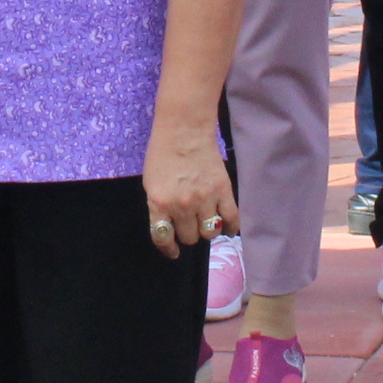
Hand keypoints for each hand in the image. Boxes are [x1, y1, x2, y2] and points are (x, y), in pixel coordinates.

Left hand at [139, 124, 237, 259]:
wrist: (184, 130)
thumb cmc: (162, 153)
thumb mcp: (150, 183)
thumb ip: (159, 207)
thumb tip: (170, 227)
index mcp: (159, 203)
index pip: (163, 238)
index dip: (169, 249)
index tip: (173, 252)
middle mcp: (182, 205)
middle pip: (189, 237)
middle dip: (188, 234)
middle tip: (190, 224)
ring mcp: (204, 199)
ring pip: (209, 232)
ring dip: (207, 230)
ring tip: (206, 221)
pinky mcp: (223, 191)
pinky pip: (231, 219)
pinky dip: (230, 228)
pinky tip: (227, 227)